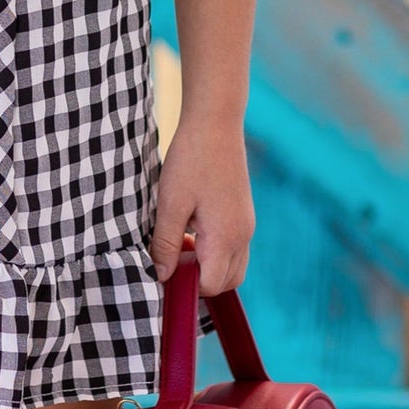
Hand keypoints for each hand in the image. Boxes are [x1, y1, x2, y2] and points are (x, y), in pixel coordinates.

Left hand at [151, 114, 254, 291]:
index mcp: (225, 238)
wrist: (216, 123)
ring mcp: (246, 225)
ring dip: (207, 267)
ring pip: (232, 267)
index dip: (184, 285)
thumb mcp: (170, 204)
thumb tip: (161, 277)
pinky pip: (234, 248)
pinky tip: (192, 228)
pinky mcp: (244, 214)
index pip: (209, 285)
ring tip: (180, 242)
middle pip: (225, 282)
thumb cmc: (191, 161)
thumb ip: (166, 244)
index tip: (162, 270)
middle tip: (170, 258)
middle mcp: (243, 236)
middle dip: (198, 281)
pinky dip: (215, 251)